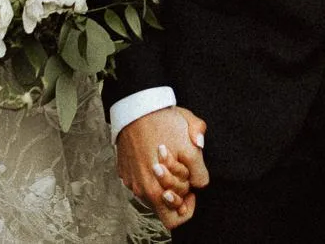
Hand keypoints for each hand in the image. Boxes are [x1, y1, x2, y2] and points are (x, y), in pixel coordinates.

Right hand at [116, 107, 207, 229]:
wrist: (136, 106)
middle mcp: (141, 189)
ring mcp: (131, 180)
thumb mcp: (191, 142)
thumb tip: (200, 180)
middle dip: (178, 189)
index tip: (191, 188)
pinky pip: (141, 180)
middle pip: (165, 204)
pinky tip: (155, 154)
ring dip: (164, 181)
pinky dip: (150, 173)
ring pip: (153, 192)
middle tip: (182, 169)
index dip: (187, 205)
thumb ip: (199, 168)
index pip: (174, 219)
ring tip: (169, 159)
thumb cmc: (164, 122)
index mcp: (156, 189)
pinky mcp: (124, 170)